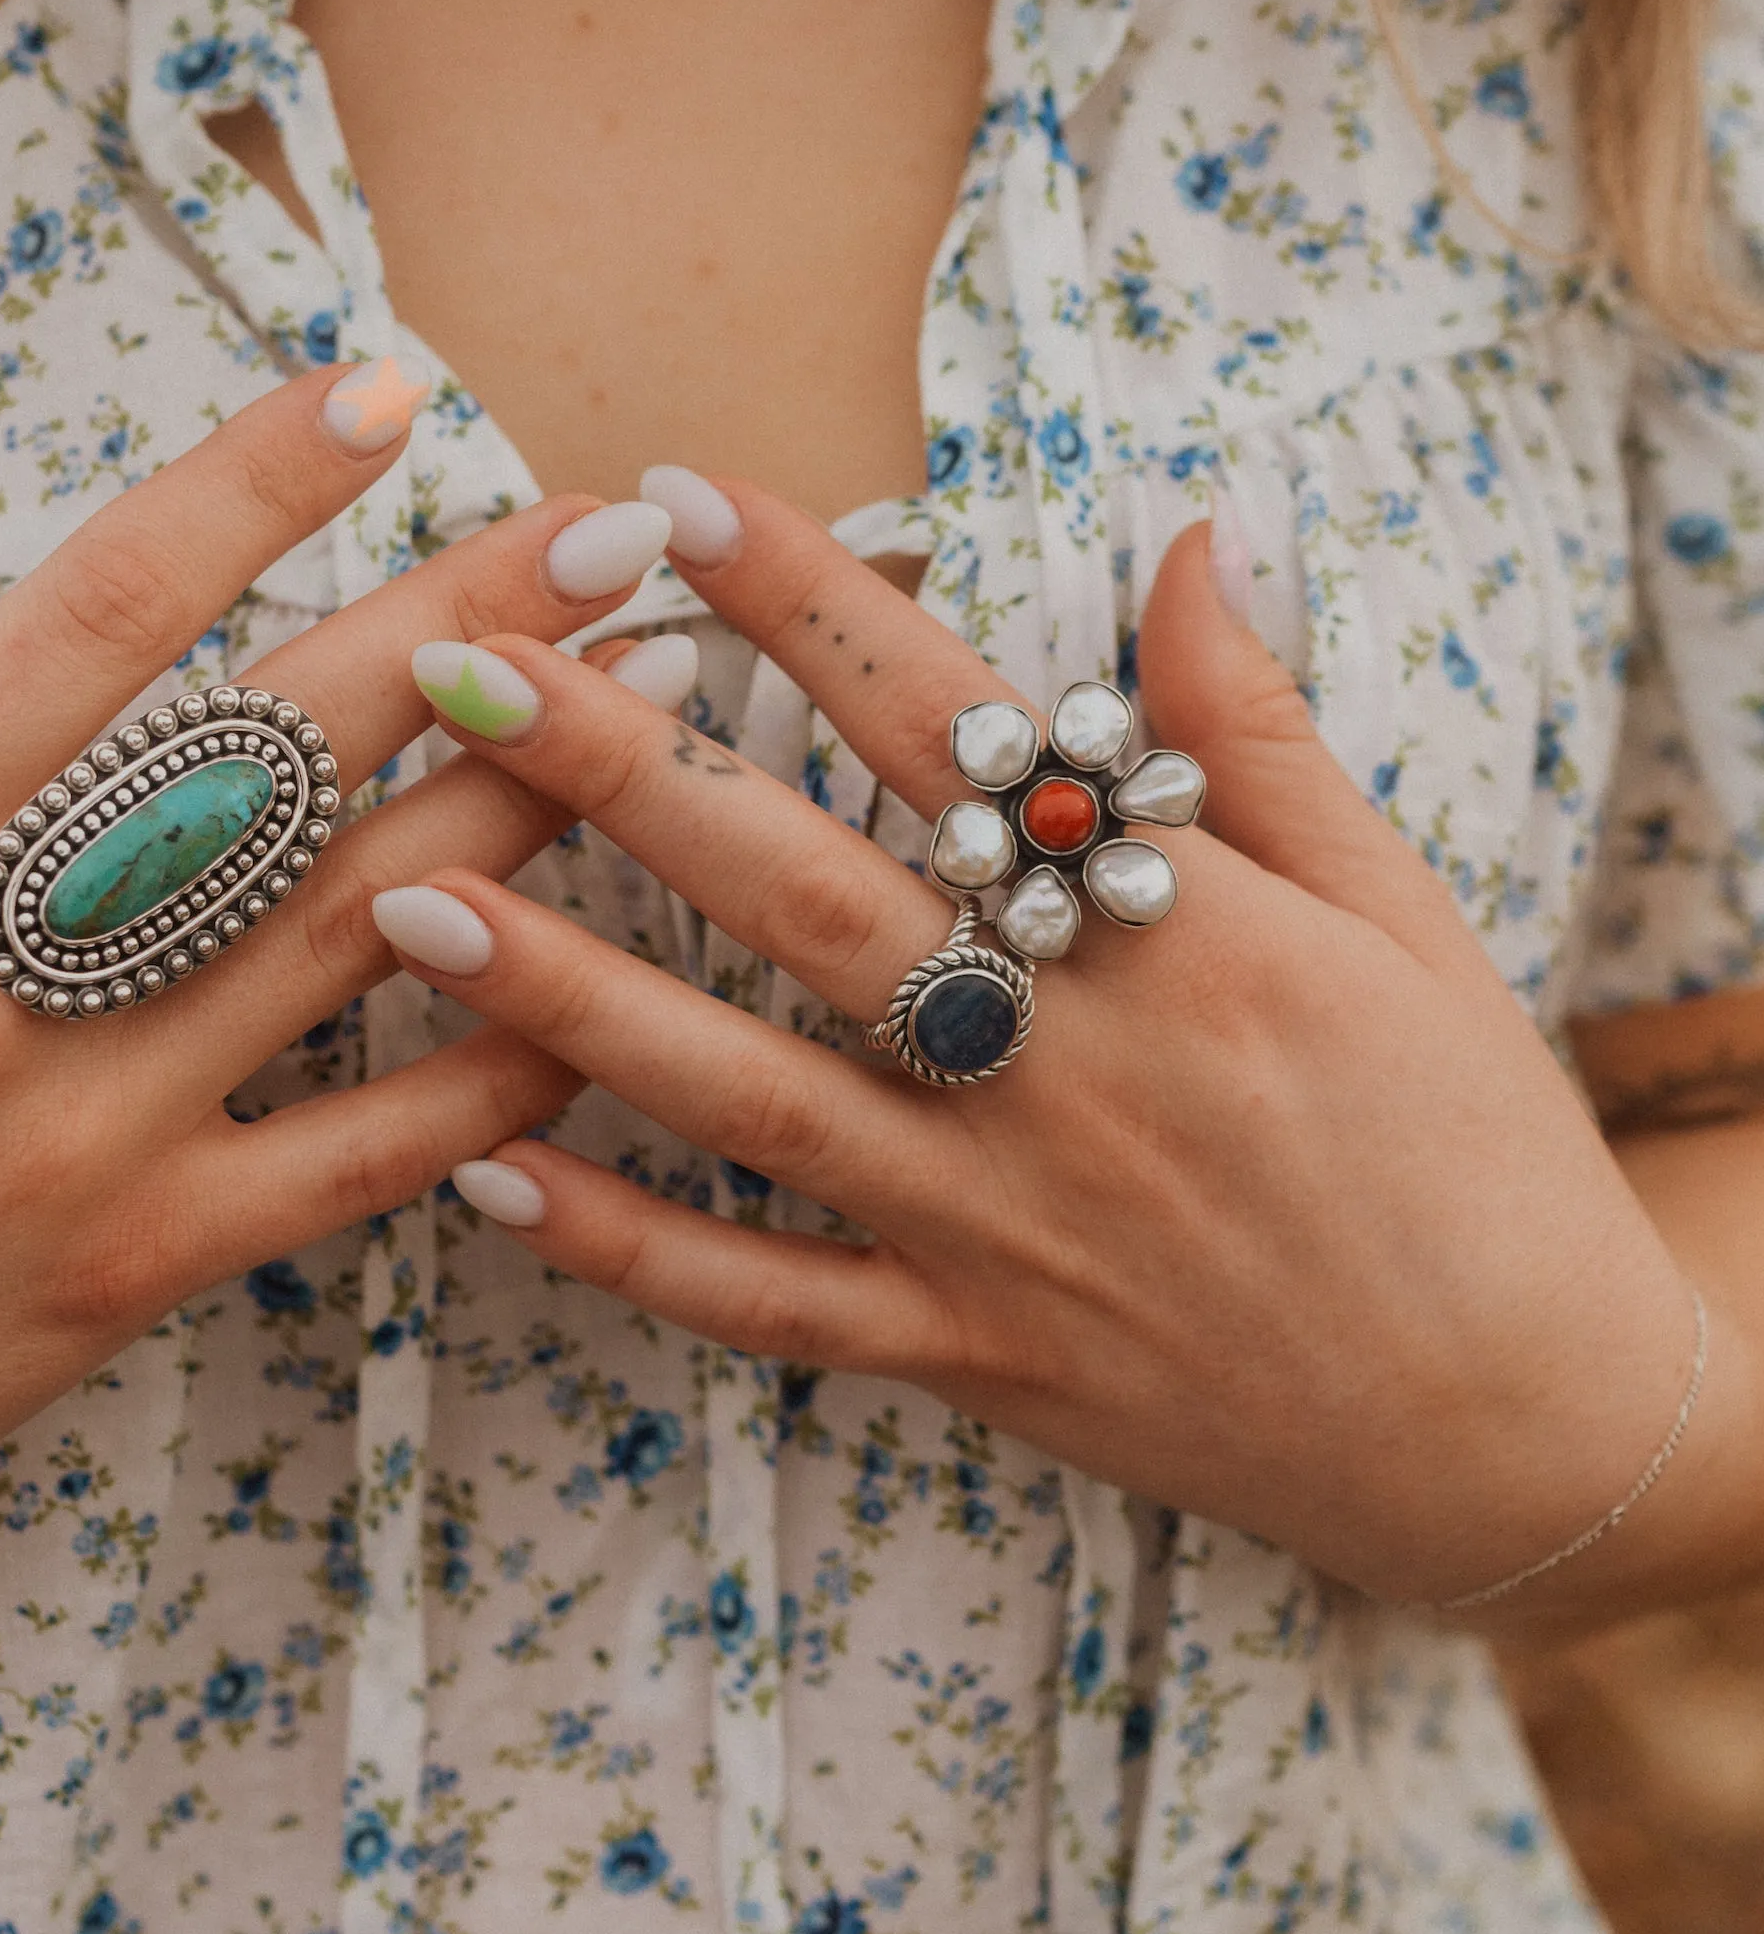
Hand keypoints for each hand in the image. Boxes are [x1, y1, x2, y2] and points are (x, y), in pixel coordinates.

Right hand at [0, 369, 673, 1799]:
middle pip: (270, 754)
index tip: (381, 387)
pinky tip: (604, 986)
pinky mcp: (126, 1263)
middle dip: (464, 624)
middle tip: (616, 523)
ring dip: (523, 805)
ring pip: (347, 933)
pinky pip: (351, 1157)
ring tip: (658, 703)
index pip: (90, 613)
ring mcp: (70, 1126)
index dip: (251, 486)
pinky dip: (483, 1075)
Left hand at [370, 476, 1757, 1621]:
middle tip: (460, 668)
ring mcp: (1006, 1230)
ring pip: (750, 1098)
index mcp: (1185, 938)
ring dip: (567, 1001)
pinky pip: (769, 1308)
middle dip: (624, 773)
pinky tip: (482, 1180)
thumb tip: (1183, 540)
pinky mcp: (972, 1360)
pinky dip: (626, 1251)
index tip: (675, 498)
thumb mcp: (1405, 919)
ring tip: (405, 902)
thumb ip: (1262, 737)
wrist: (1529, 1435)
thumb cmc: (1476, 1154)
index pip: (964, 732)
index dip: (811, 604)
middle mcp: (1074, 1071)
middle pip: (810, 895)